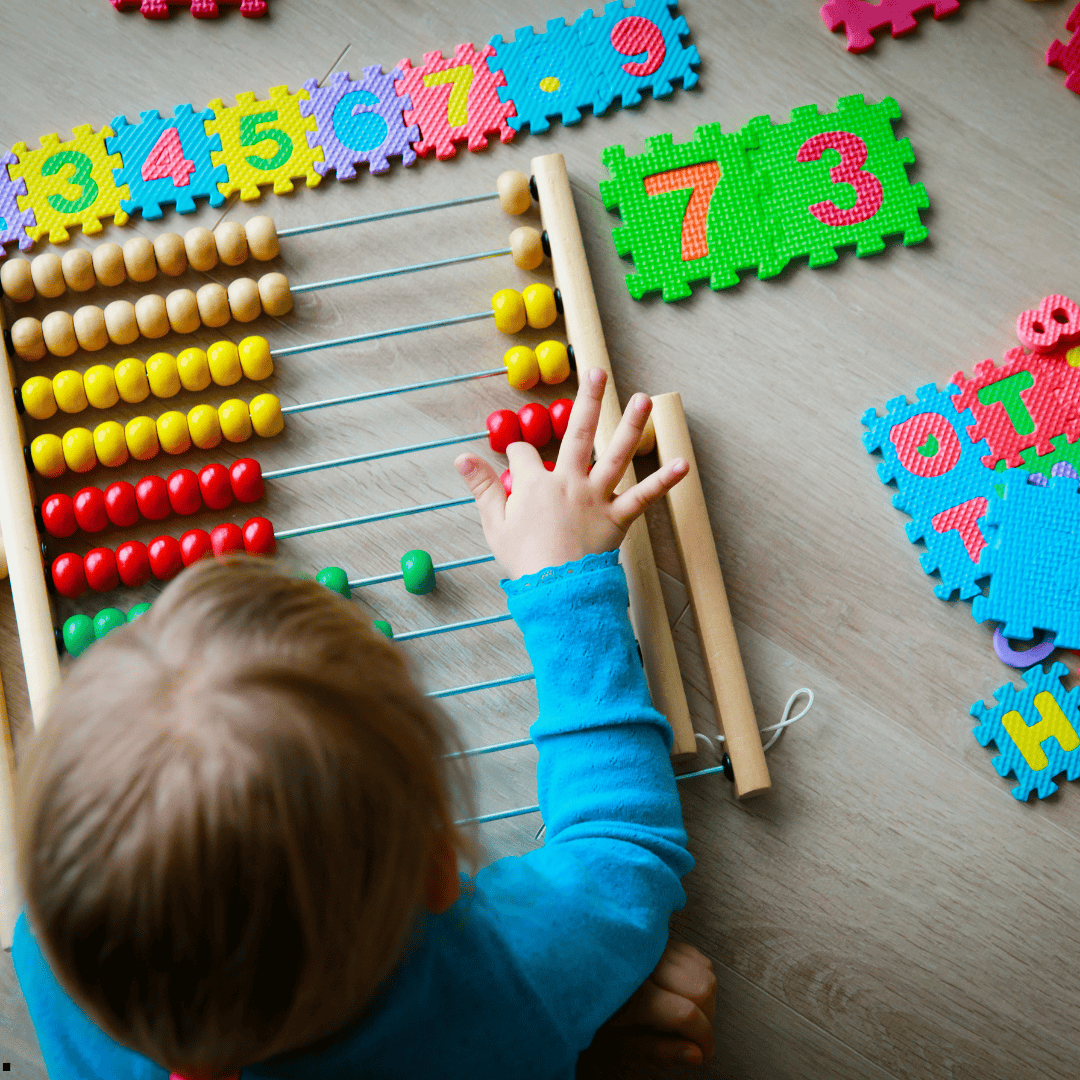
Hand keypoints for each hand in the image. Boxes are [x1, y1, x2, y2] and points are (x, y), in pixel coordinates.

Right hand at [455, 368, 688, 578]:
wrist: (555, 590)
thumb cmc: (523, 560)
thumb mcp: (494, 524)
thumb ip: (481, 487)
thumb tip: (461, 457)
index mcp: (535, 483)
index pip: (523, 454)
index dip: (516, 453)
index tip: (515, 458)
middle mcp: (569, 481)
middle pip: (578, 432)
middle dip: (588, 400)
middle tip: (597, 372)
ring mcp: (596, 497)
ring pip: (616, 454)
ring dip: (631, 425)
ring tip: (644, 399)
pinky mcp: (618, 518)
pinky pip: (644, 496)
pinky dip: (664, 481)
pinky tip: (683, 463)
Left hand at [577, 939, 717, 1074]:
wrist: (569, 973)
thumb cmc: (593, 1011)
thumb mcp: (619, 1042)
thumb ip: (659, 1050)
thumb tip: (697, 1054)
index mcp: (634, 995)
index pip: (687, 1014)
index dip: (704, 1037)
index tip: (704, 1051)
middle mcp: (647, 963)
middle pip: (702, 989)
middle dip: (708, 1018)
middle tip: (696, 1033)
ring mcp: (654, 945)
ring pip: (703, 969)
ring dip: (705, 996)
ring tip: (690, 1012)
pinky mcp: (658, 936)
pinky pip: (693, 954)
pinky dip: (698, 975)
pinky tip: (682, 989)